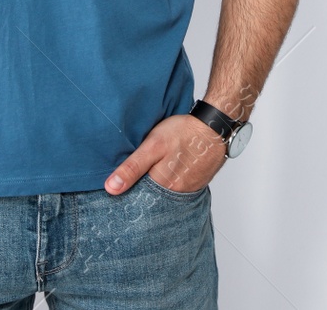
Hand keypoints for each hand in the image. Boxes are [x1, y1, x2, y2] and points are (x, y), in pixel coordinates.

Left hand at [103, 113, 226, 194]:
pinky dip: (170, 182)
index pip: (137, 200)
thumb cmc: (185, 133)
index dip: (126, 193)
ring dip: (156, 186)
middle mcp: (176, 193)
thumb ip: (132, 168)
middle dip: (141, 190)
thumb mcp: (152, 145)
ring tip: (151, 172)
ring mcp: (188, 190)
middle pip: (151, 199)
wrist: (215, 127)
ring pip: (164, 193)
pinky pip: (177, 188)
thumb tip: (111, 188)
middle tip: (134, 176)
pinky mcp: (195, 184)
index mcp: (162, 186)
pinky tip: (167, 169)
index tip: (117, 188)